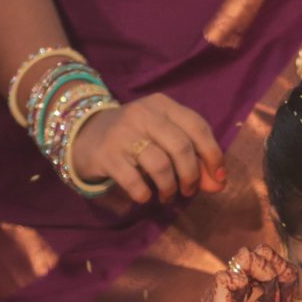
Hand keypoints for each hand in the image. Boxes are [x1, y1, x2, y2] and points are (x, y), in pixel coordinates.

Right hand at [70, 94, 226, 207]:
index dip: (213, 154)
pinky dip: (145, 194)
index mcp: (162, 105)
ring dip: (170, 187)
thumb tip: (218, 183)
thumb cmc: (134, 137)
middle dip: (191, 175)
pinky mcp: (107, 155)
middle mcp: (143, 114)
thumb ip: (192, 157)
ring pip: (160, 165)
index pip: (198, 126)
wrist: (83, 134)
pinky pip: (135, 182)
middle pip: (181, 147)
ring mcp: (123, 134)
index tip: (218, 177)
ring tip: (167, 195)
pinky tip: (145, 196)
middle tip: (188, 190)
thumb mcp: (162, 138)